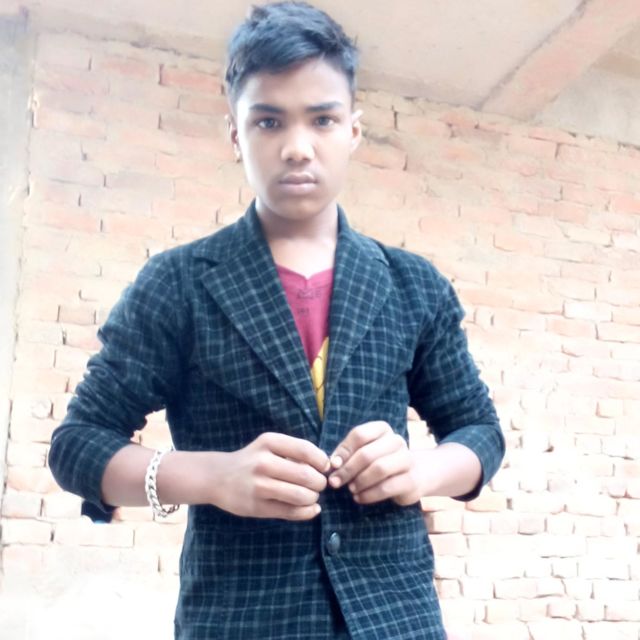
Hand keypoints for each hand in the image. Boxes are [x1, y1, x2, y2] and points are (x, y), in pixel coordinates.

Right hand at [212, 432, 329, 520]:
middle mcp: (263, 462)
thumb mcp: (268, 446)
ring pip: (300, 496)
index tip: (325, 467)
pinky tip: (311, 509)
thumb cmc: (251, 459)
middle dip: (320, 482)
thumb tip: (326, 466)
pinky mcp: (256, 507)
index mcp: (269, 442)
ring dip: (313, 498)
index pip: (306, 450)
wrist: (217, 477)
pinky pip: (290, 512)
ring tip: (312, 496)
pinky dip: (307, 512)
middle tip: (319, 485)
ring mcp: (258, 486)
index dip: (322, 461)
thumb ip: (294, 452)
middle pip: (306, 475)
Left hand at [327, 421, 422, 506]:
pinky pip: (386, 487)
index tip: (333, 465)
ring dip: (360, 481)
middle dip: (348, 470)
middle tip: (335, 482)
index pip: (360, 434)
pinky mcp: (411, 480)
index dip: (344, 451)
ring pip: (379, 469)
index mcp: (383, 429)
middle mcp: (397, 441)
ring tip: (350, 489)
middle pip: (367, 453)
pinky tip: (359, 498)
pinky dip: (369, 495)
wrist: (410, 477)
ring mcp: (407, 459)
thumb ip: (347, 454)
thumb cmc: (378, 462)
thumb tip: (334, 464)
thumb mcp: (362, 453)